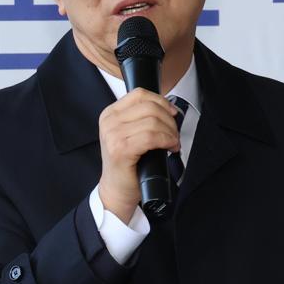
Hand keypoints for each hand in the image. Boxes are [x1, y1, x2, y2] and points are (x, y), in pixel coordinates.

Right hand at [96, 89, 179, 221]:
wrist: (116, 189)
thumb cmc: (127, 164)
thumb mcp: (130, 133)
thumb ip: (141, 118)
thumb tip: (168, 108)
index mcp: (110, 114)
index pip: (140, 94)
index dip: (161, 101)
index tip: (172, 113)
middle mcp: (109, 122)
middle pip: (149, 107)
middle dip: (169, 120)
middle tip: (174, 133)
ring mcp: (113, 135)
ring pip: (153, 122)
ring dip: (170, 132)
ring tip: (172, 142)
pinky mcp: (121, 149)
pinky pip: (152, 137)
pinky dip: (167, 141)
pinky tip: (170, 147)